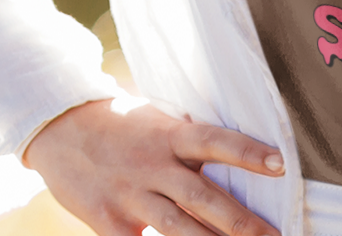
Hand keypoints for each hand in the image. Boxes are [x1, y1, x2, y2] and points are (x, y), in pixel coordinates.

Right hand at [24, 98, 283, 235]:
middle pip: (203, 197)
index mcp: (170, 135)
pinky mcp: (108, 221)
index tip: (280, 164)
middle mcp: (154, 165)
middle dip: (241, 222)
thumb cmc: (118, 121)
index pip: (216, 141)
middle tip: (276, 235)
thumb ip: (186, 137)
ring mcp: (131, 195)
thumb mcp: (156, 118)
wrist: (61, 128)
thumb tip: (221, 147)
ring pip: (178, 228)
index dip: (248, 153)